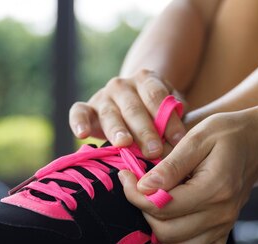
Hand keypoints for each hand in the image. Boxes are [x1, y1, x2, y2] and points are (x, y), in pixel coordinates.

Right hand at [69, 69, 187, 158]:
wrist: (131, 101)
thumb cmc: (155, 111)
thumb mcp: (169, 109)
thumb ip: (174, 118)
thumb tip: (179, 140)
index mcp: (146, 80)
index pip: (157, 97)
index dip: (167, 119)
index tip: (176, 140)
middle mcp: (122, 85)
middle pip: (134, 108)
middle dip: (145, 131)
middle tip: (153, 150)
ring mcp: (103, 96)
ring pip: (110, 113)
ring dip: (117, 130)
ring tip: (124, 144)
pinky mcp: (86, 108)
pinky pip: (78, 112)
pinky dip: (78, 122)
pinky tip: (82, 134)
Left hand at [117, 111, 257, 243]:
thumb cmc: (226, 134)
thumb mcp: (197, 137)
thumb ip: (170, 165)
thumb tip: (144, 187)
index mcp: (214, 189)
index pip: (162, 207)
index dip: (135, 194)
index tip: (127, 176)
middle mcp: (221, 214)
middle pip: (167, 232)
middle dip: (144, 211)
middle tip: (139, 188)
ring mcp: (224, 227)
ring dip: (160, 232)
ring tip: (156, 206)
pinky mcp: (225, 232)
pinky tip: (176, 228)